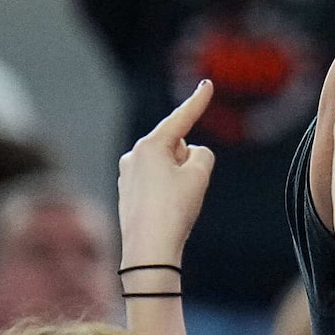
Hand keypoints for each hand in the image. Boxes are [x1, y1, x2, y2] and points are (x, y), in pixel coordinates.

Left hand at [117, 80, 217, 268]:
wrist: (149, 251)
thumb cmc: (174, 210)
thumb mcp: (199, 175)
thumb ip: (201, 154)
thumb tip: (189, 154)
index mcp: (150, 145)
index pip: (181, 118)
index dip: (198, 101)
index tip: (206, 84)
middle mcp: (133, 155)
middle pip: (176, 147)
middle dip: (188, 161)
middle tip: (189, 190)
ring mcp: (127, 174)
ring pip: (167, 166)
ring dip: (178, 178)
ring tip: (176, 205)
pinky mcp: (127, 193)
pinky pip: (157, 183)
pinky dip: (167, 192)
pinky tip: (165, 212)